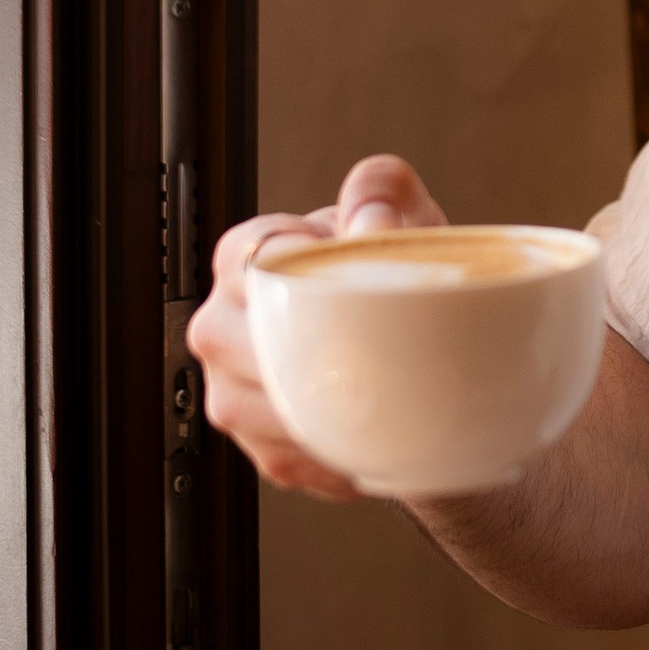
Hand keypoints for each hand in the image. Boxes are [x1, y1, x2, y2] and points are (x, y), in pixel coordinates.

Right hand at [187, 153, 447, 496]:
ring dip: (332, 412)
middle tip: (389, 355)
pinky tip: (376, 435)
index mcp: (247, 257)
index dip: (314, 281)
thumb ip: (385, 190)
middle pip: (252, 352)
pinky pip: (293, 459)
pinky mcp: (261, 449)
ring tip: (388, 397)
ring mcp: (231, 392)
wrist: (425, 344)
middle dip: (323, 356)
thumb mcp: (403, 213)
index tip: (364, 290)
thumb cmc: (398, 270)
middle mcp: (222, 325)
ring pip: (268, 413)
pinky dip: (341, 454)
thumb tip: (370, 224)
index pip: (255, 266)